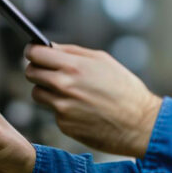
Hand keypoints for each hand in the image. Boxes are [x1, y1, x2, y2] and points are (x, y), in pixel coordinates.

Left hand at [24, 43, 162, 157]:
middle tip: (48, 71)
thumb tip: (51, 47)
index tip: (34, 52)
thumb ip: (73, 52)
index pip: (35, 54)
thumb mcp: (103, 61)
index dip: (32, 51)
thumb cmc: (125, 90)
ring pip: (38, 94)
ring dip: (47, 90)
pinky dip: (63, 109)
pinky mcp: (64, 125)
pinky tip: (82, 109)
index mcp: (73, 67)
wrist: (140, 124)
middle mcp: (63, 86)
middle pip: (31, 73)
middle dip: (37, 70)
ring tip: (69, 91)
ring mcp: (62, 108)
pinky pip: (54, 112)